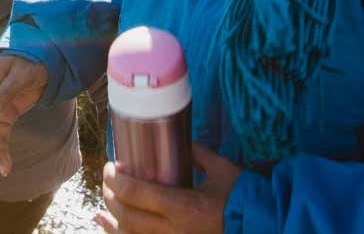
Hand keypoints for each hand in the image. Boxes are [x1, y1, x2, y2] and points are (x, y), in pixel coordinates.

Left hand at [95, 143, 240, 233]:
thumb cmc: (242, 197)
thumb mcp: (221, 169)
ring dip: (111, 219)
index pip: (139, 195)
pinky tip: (104, 225)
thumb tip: (177, 140)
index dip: (118, 180)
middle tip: (108, 178)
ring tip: (103, 202)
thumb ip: (197, 153)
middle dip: (112, 195)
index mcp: (185, 208)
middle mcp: (174, 231)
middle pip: (129, 216)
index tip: (111, 166)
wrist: (261, 225)